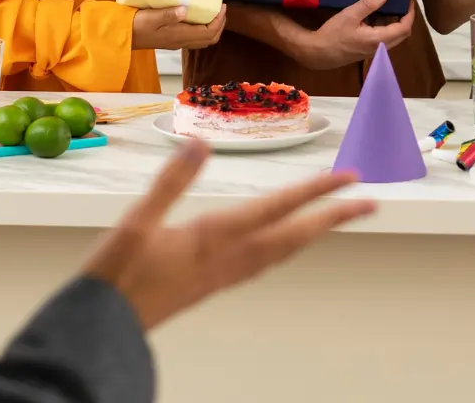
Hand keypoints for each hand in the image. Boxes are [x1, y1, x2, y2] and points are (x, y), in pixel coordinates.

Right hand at [81, 141, 374, 330]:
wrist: (105, 330)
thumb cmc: (116, 277)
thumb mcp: (135, 222)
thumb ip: (170, 183)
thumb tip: (200, 143)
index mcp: (214, 237)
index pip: (276, 208)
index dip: (314, 191)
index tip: (348, 178)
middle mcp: (229, 258)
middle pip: (293, 234)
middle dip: (332, 216)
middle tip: (369, 201)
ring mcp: (224, 275)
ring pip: (283, 251)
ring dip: (314, 232)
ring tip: (335, 219)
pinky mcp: (214, 285)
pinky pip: (266, 262)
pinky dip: (287, 246)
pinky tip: (284, 244)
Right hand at [132, 5, 226, 50]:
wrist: (124, 37)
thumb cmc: (137, 25)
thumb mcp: (152, 17)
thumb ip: (169, 14)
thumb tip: (186, 9)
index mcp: (179, 35)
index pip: (208, 32)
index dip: (219, 21)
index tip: (222, 7)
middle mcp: (181, 41)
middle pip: (209, 39)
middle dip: (219, 25)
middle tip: (221, 10)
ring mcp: (177, 42)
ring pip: (202, 40)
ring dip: (212, 29)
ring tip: (212, 14)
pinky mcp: (172, 41)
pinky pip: (194, 38)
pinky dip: (202, 30)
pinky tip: (197, 19)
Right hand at [300, 0, 414, 69]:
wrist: (318, 53)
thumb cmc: (333, 34)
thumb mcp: (350, 15)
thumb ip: (369, 4)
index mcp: (379, 40)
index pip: (404, 28)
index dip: (410, 14)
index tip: (409, 0)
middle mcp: (380, 48)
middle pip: (402, 34)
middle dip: (405, 18)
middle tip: (403, 2)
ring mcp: (374, 51)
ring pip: (393, 37)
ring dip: (395, 23)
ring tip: (391, 5)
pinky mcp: (368, 50)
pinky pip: (384, 38)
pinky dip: (386, 27)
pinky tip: (377, 15)